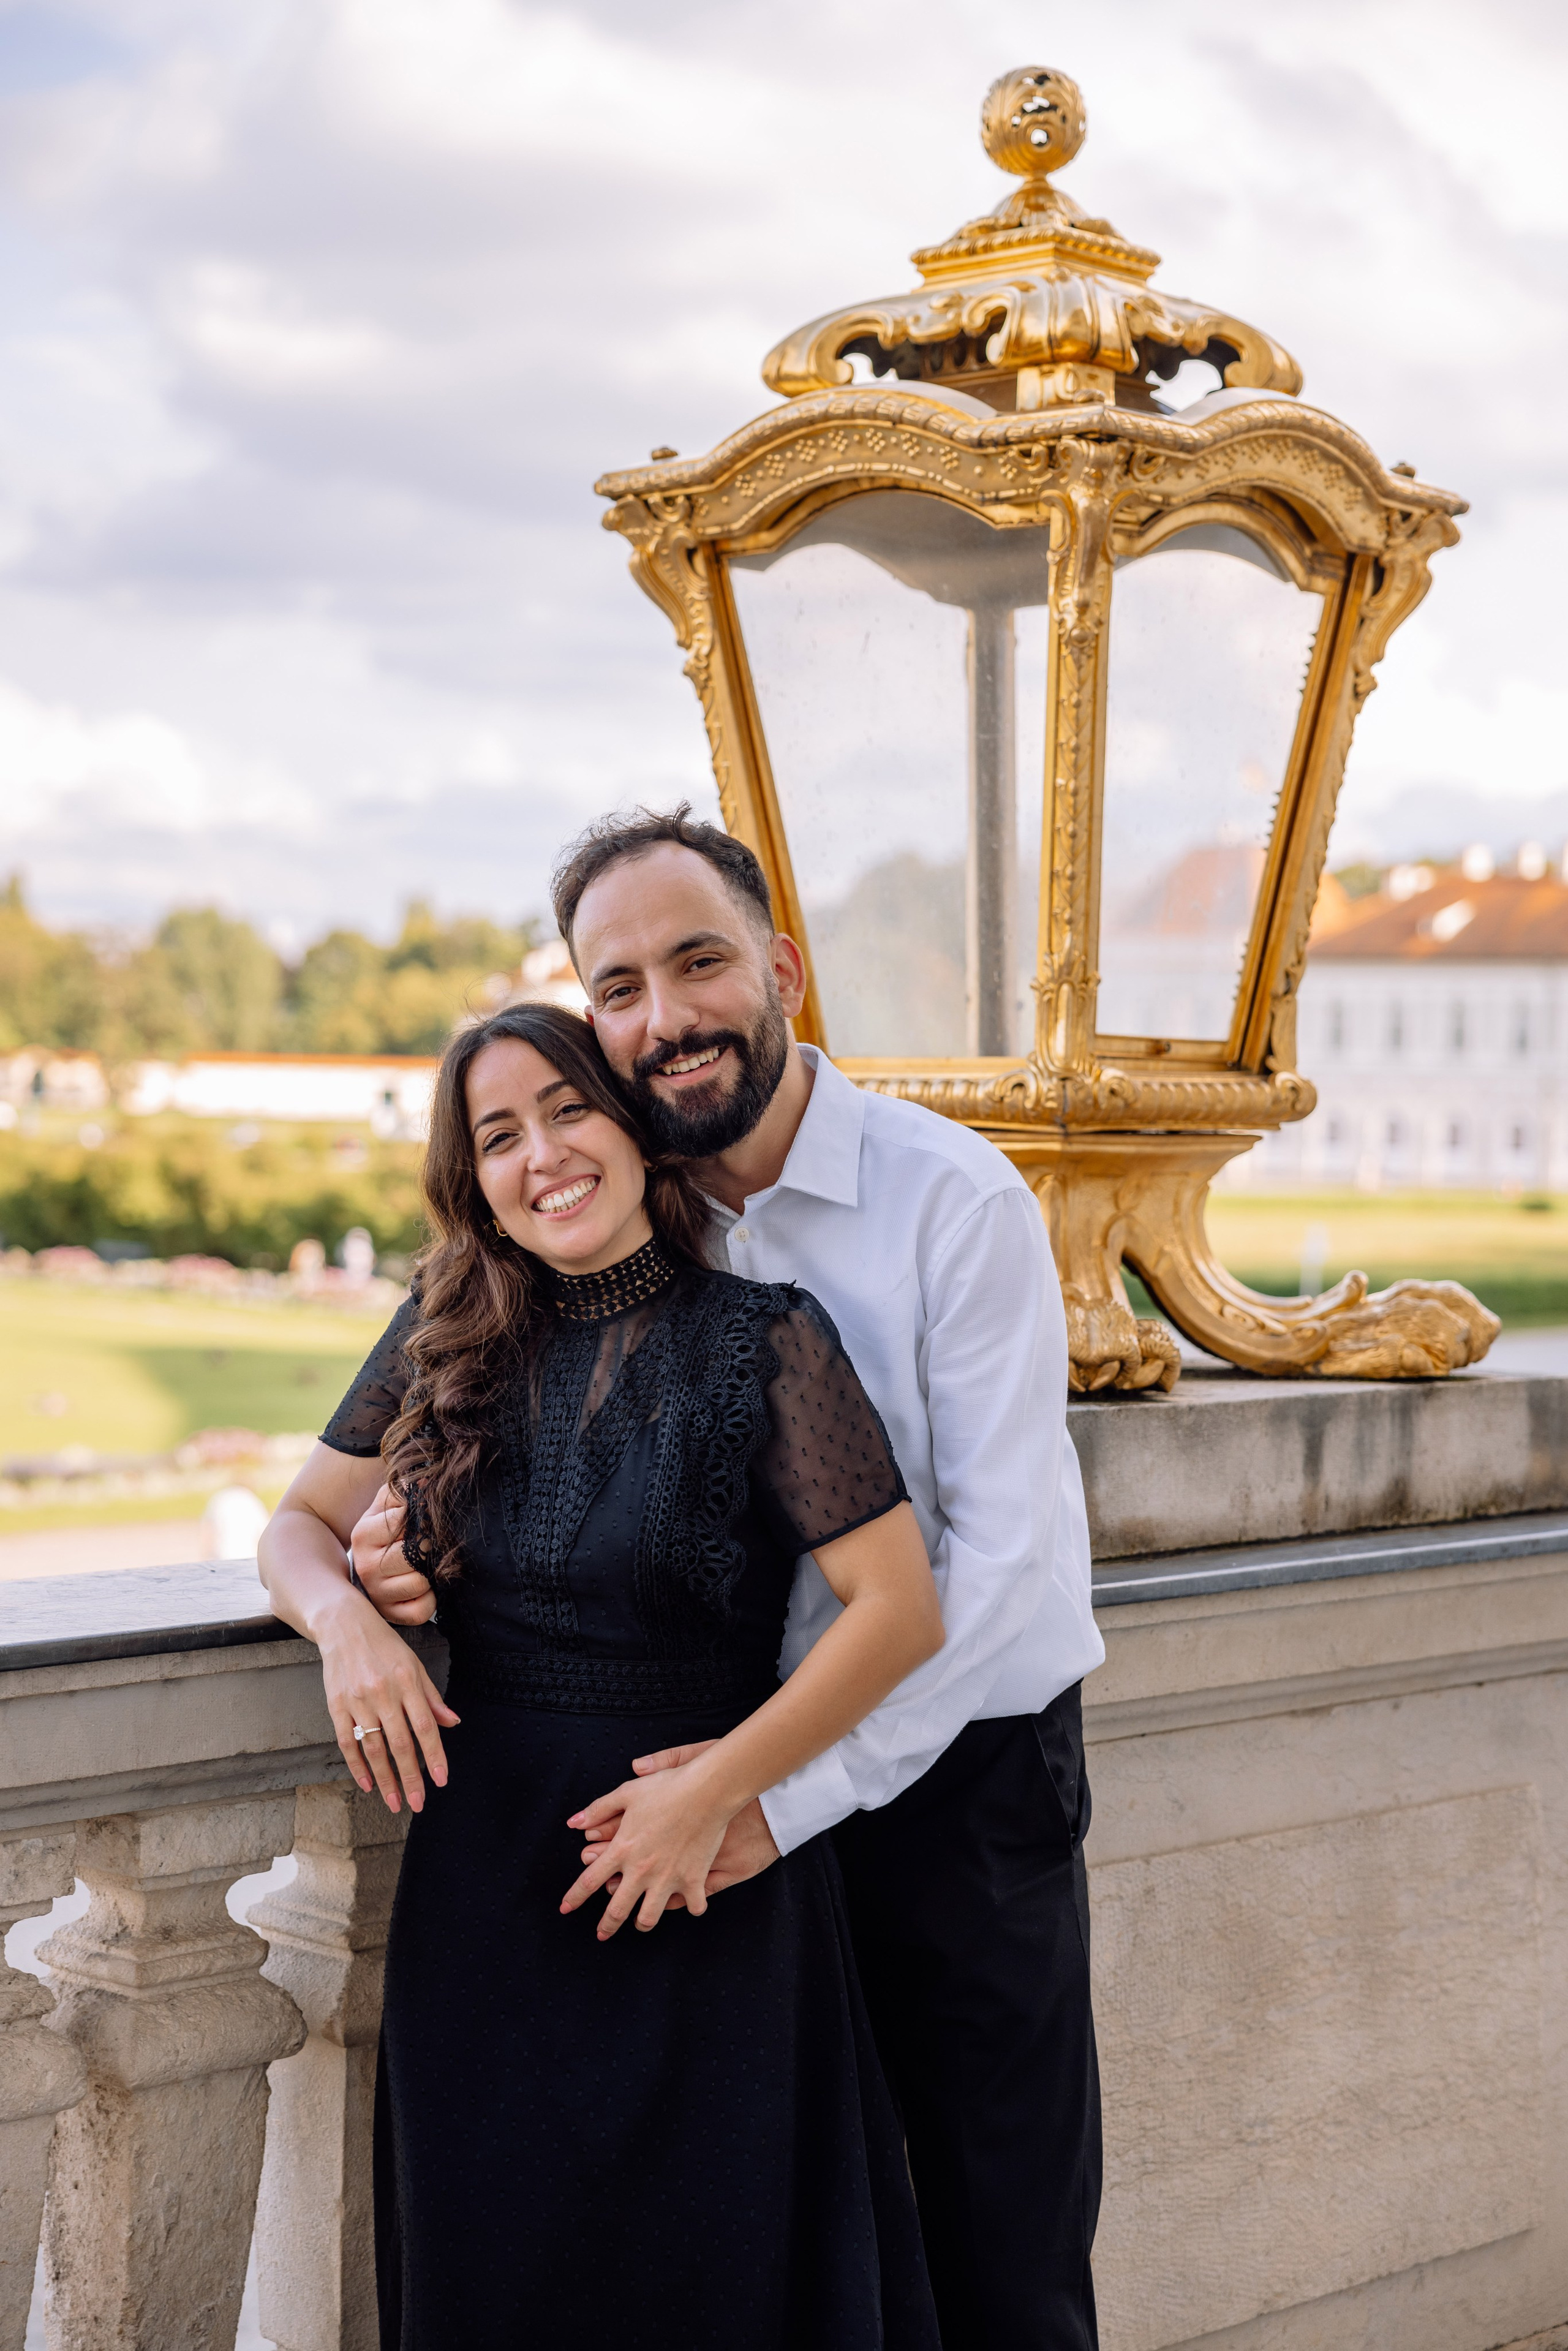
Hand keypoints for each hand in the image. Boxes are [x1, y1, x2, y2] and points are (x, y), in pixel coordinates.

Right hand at [318, 1588, 458, 1814]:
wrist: (345, 1625)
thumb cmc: (385, 1647)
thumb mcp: (415, 1665)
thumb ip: (432, 1697)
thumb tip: (452, 1723)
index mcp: (407, 1682)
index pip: (425, 1727)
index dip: (434, 1756)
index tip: (441, 1780)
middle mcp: (383, 1693)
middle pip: (400, 1744)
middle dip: (411, 1777)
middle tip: (418, 1804)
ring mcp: (358, 1700)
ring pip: (373, 1748)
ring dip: (385, 1779)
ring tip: (395, 1802)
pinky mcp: (337, 1705)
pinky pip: (347, 1742)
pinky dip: (357, 1766)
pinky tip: (368, 1784)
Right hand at [351, 1485, 437, 1624]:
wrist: (369, 1568)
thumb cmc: (383, 1534)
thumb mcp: (385, 1508)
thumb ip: (400, 1492)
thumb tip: (424, 1482)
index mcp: (363, 1535)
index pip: (402, 1521)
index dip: (420, 1519)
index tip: (421, 1521)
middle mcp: (366, 1567)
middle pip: (414, 1555)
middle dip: (427, 1547)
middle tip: (425, 1546)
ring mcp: (378, 1594)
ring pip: (420, 1582)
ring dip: (429, 1574)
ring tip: (421, 1566)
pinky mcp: (392, 1615)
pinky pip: (422, 1610)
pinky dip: (430, 1600)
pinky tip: (423, 1589)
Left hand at [578, 1741, 780, 1906]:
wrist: (707, 1790)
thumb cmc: (666, 1787)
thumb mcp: (627, 1792)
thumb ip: (598, 1809)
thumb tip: (573, 1822)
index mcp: (622, 1849)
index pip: (589, 1881)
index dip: (574, 1897)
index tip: (565, 1908)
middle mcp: (642, 1869)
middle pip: (616, 1909)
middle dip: (606, 1926)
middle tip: (602, 1934)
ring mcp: (668, 1878)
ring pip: (649, 1917)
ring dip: (643, 1922)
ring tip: (641, 1922)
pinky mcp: (694, 1880)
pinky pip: (692, 1906)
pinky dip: (691, 1907)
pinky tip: (689, 1904)